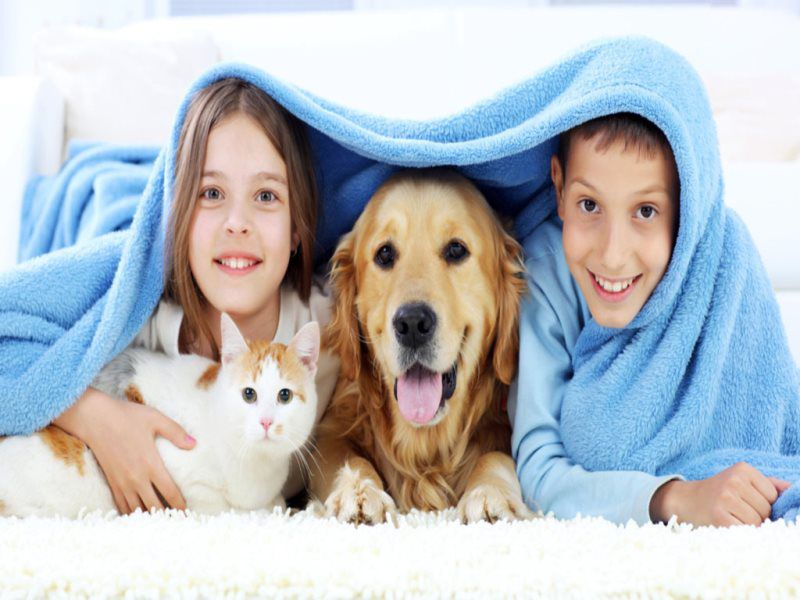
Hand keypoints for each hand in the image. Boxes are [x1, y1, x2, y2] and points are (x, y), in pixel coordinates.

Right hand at [54, 387, 195, 513]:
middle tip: (177, 524)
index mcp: (151, 464)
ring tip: (160, 526)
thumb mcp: (155, 419)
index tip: (188, 512)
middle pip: (154, 507)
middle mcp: (136, 478)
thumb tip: (194, 444)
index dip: (180, 505)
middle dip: (167, 517)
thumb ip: (176, 432)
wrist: (94, 419)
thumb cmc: (127, 417)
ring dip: (149, 519)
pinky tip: (137, 519)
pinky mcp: (111, 482)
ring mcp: (122, 483)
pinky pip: (122, 505)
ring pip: (137, 510)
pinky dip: (131, 514)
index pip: (170, 492)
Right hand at [650, 462, 790, 526]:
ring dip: (747, 525)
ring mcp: (725, 498)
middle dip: (756, 515)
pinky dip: (739, 532)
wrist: (684, 500)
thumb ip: (768, 484)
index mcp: (742, 469)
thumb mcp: (740, 480)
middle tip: (735, 511)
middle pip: (766, 509)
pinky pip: (745, 531)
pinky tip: (727, 525)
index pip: (773, 495)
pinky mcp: (719, 516)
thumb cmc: (718, 492)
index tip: (745, 501)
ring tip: (731, 518)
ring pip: (757, 522)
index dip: (763, 503)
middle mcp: (734, 480)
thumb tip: (792, 490)